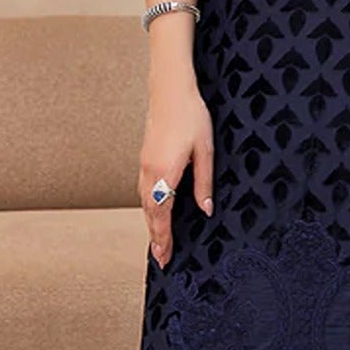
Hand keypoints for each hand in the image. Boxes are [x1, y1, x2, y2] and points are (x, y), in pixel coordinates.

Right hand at [138, 76, 214, 268]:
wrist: (171, 90)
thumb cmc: (191, 116)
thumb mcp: (205, 150)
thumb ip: (203, 182)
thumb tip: (206, 209)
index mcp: (165, 172)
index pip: (162, 214)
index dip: (164, 237)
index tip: (165, 256)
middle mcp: (150, 172)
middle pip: (150, 213)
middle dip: (156, 237)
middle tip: (162, 259)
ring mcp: (145, 165)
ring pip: (145, 203)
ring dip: (151, 224)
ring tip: (158, 243)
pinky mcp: (145, 158)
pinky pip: (144, 191)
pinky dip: (149, 208)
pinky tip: (155, 213)